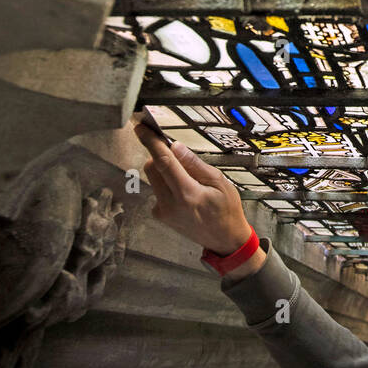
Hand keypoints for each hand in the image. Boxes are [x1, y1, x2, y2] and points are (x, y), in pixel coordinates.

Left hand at [134, 119, 253, 256]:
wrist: (224, 240)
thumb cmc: (226, 210)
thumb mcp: (219, 182)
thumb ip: (194, 164)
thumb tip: (175, 146)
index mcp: (187, 194)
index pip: (163, 162)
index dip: (151, 142)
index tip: (141, 128)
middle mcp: (170, 204)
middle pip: (152, 167)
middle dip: (160, 154)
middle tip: (177, 152)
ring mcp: (163, 211)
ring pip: (153, 178)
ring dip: (164, 169)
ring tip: (187, 178)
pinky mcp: (160, 215)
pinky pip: (157, 190)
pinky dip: (166, 183)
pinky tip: (184, 192)